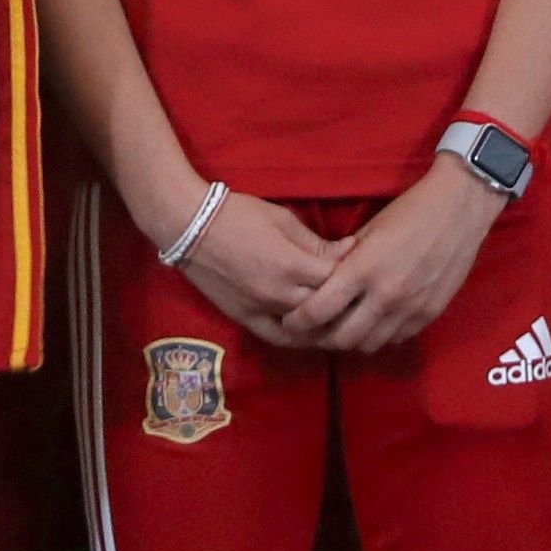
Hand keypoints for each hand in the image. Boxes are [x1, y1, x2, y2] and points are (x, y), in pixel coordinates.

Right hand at [171, 190, 349, 345]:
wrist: (189, 224)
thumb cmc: (238, 213)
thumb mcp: (282, 219)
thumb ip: (315, 242)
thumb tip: (349, 250)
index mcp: (292, 264)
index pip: (338, 279)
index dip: (353, 275)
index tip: (361, 267)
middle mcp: (280, 293)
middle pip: (327, 309)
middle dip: (345, 303)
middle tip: (358, 296)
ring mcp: (262, 309)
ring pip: (307, 329)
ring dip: (327, 325)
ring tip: (341, 317)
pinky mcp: (245, 318)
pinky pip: (279, 337)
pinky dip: (299, 337)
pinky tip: (310, 333)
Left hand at [278, 157, 505, 352]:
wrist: (458, 210)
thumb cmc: (408, 212)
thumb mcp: (367, 232)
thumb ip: (345, 261)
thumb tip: (325, 282)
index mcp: (363, 270)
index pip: (319, 310)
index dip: (299, 321)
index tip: (288, 322)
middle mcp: (385, 295)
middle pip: (342, 337)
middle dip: (322, 338)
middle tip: (313, 331)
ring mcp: (410, 308)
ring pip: (370, 343)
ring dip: (352, 340)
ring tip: (342, 329)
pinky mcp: (430, 314)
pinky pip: (397, 338)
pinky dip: (380, 335)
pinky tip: (374, 323)